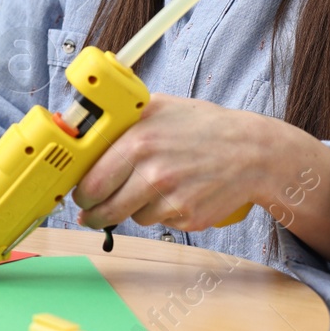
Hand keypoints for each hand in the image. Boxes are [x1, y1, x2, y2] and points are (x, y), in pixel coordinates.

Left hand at [70, 94, 270, 232]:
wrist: (251, 152)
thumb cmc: (202, 126)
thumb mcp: (157, 107)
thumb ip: (120, 119)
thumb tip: (82, 128)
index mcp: (138, 143)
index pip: (91, 182)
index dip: (80, 192)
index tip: (78, 194)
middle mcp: (152, 174)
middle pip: (104, 210)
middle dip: (93, 213)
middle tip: (92, 210)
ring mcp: (171, 200)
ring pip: (131, 217)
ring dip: (131, 209)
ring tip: (149, 186)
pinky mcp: (187, 219)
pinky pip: (157, 223)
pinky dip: (158, 212)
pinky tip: (173, 192)